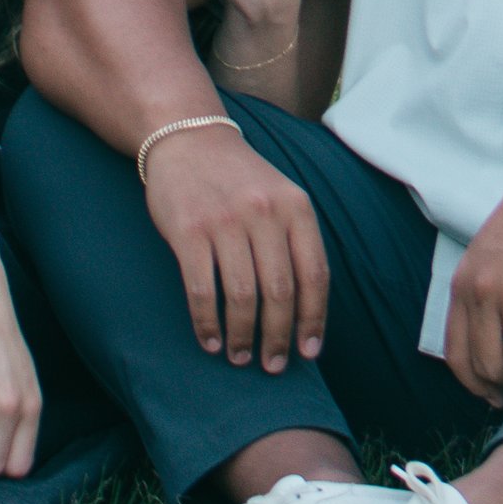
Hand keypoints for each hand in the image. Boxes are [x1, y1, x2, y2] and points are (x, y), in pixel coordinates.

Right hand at [140, 122, 328, 373]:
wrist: (189, 138)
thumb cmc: (240, 179)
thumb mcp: (280, 196)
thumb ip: (294, 242)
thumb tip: (305, 312)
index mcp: (295, 207)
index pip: (315, 274)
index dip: (314, 320)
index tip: (309, 352)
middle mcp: (264, 213)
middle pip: (280, 292)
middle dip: (278, 337)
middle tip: (273, 365)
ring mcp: (225, 221)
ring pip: (242, 296)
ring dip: (243, 337)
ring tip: (240, 357)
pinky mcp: (188, 231)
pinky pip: (202, 289)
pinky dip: (207, 323)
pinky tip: (210, 340)